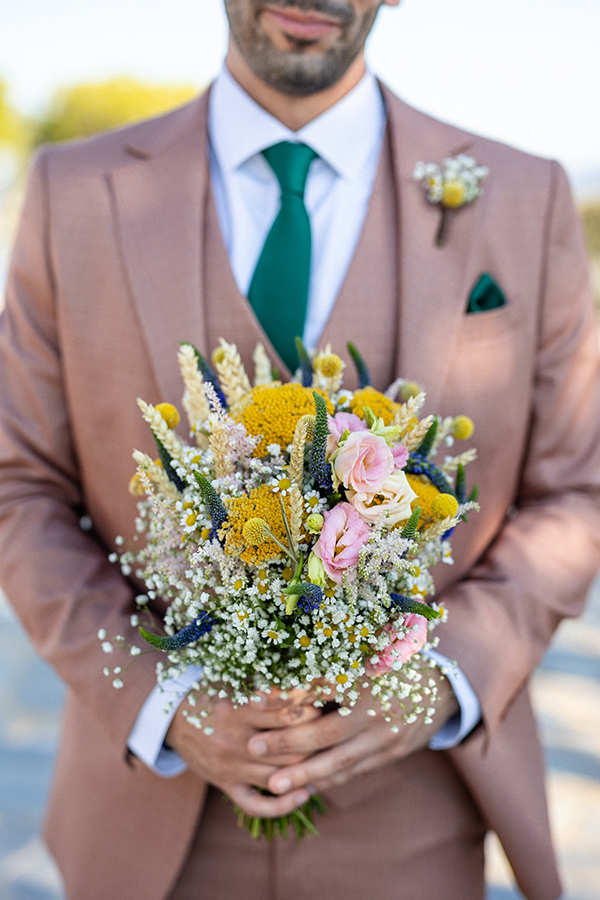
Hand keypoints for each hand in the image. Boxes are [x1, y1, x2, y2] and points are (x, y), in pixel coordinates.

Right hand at [165, 689, 320, 816]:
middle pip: (287, 749)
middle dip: (314, 743)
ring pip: (277, 777)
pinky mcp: (225, 785)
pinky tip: (303, 794)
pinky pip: (255, 806)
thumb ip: (266, 684)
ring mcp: (230, 766)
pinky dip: (282, 806)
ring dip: (306, 773)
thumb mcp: (235, 681)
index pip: (285, 713)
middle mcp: (234, 740)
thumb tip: (309, 679)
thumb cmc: (211, 693)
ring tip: (326, 763)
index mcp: (238, 708)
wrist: (172, 720)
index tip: (325, 707)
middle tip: (331, 736)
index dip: (311, 711)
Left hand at [247, 672, 458, 794]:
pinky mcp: (392, 755)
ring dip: (304, 774)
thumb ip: (334, 656)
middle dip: (287, 743)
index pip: (318, 689)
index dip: (284, 696)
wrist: (442, 687)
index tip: (253, 701)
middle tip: (253, 748)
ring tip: (273, 785)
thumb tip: (285, 662)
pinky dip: (329, 780)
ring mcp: (386, 736)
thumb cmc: (394, 661)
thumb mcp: (369, 649)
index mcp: (365, 677)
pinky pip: (355, 771)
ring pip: (339, 761)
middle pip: (325, 732)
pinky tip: (304, 787)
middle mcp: (376, 709)